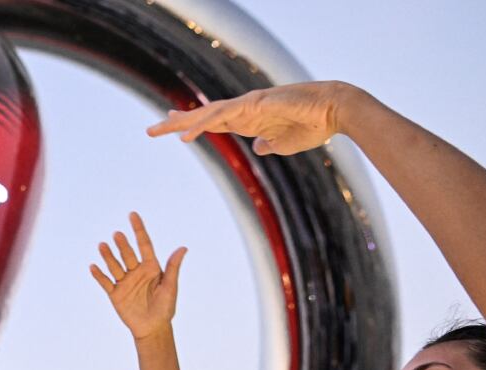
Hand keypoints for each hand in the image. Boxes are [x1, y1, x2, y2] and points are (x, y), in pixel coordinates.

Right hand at [90, 213, 186, 340]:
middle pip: (127, 254)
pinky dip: (99, 275)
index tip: (132, 215)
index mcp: (151, 267)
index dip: (138, 229)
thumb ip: (173, 268)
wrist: (153, 328)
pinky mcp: (115, 294)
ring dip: (108, 256)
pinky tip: (93, 266)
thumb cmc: (165, 308)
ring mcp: (124, 282)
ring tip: (102, 245)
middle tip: (117, 235)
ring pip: (115, 265)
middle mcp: (136, 271)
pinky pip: (105, 282)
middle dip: (122, 244)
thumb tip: (183, 248)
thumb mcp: (171, 287)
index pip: (144, 244)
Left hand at [147, 81, 356, 155]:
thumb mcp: (284, 144)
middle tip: (150, 130)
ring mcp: (247, 106)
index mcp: (249, 121)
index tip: (172, 127)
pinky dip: (201, 126)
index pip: (213, 122)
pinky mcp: (253, 105)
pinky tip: (184, 137)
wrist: (335, 110)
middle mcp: (243, 111)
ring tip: (157, 131)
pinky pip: (221, 117)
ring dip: (181, 123)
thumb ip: (269, 145)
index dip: (191, 124)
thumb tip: (257, 148)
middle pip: (203, 117)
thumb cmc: (314, 126)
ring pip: (206, 114)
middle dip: (176, 123)